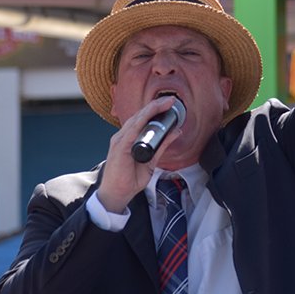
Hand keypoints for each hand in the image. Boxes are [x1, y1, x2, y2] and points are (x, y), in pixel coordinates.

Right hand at [97, 95, 181, 212]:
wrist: (117, 194)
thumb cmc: (130, 178)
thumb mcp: (152, 159)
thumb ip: (163, 145)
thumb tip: (176, 131)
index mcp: (130, 138)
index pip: (143, 119)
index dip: (156, 109)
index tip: (170, 103)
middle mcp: (123, 136)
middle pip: (140, 116)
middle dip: (156, 106)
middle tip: (171, 100)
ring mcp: (120, 141)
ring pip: (136, 120)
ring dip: (150, 110)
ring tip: (165, 104)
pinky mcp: (119, 148)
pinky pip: (131, 132)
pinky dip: (141, 122)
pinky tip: (149, 116)